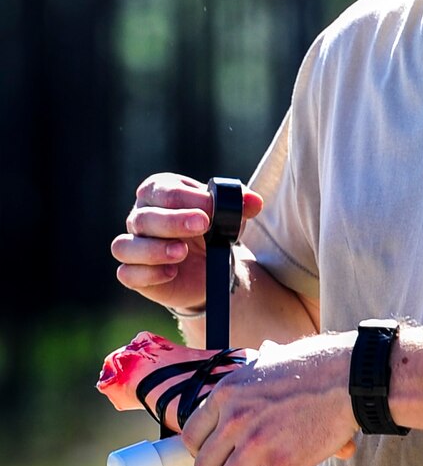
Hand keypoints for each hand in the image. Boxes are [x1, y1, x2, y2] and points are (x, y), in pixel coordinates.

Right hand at [111, 173, 262, 309]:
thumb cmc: (213, 229)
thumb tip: (255, 203)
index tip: (212, 209)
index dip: (189, 199)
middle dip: (174, 221)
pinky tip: (171, 273)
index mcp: (159, 191)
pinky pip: (127, 274)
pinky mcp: (133, 273)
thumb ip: (239, 204)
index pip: (166, 190)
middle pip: (144, 217)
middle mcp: (140, 216)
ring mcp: (133, 245)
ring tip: (182, 252)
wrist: (209, 266)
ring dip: (153, 249)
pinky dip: (147, 274)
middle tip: (203, 225)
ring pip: (125, 246)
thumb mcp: (229, 214)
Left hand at [181, 334, 358, 465]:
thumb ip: (257, 368)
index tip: (221, 453)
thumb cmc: (315, 364)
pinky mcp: (283, 464)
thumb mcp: (273, 359)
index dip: (204, 449)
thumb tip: (263, 353)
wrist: (348, 375)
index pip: (191, 435)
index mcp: (228, 392)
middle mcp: (236, 417)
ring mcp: (257, 442)